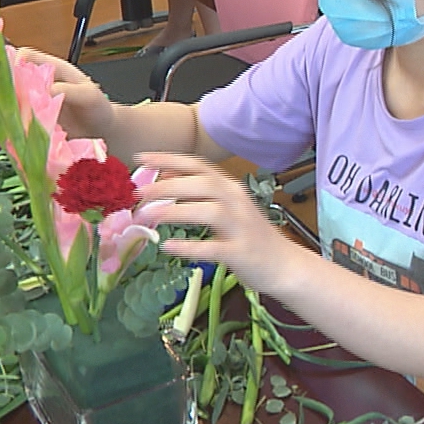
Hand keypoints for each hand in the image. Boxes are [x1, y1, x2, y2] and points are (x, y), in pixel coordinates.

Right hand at [15, 48, 114, 139]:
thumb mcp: (88, 96)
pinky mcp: (32, 121)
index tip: (10, 73)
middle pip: (13, 78)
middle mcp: (39, 84)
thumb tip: (47, 91)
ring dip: (11, 107)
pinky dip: (16, 123)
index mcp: (52, 69)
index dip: (15, 60)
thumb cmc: (97, 107)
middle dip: (7, 87)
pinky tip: (20, 130)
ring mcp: (34, 102)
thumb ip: (69, 90)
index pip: (27, 56)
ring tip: (17, 117)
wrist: (101, 132)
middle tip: (10, 100)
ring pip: (13, 99)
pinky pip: (18, 119)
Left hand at [146, 151, 304, 292]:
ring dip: (177, 212)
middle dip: (167, 185)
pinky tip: (168, 246)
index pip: (198, 164)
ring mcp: (241, 227)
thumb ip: (200, 192)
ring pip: (210, 211)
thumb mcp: (227, 207)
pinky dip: (189, 247)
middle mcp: (238, 202)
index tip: (141, 158)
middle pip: (203, 184)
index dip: (169, 159)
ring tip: (149, 217)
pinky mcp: (241, 253)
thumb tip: (165, 176)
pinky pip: (214, 248)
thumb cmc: (251, 236)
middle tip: (138, 193)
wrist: (285, 265)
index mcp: (231, 188)